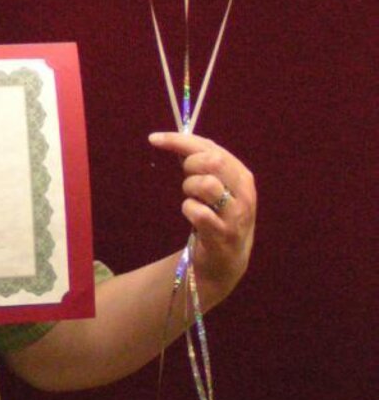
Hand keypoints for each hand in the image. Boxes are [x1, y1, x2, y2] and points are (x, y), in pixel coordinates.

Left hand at [149, 131, 256, 302]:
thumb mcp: (217, 187)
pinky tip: (192, 216)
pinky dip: (188, 209)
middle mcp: (244, 193)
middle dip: (190, 164)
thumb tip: (176, 140)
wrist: (226, 261)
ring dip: (189, 188)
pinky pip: (198, 212)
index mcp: (242, 176)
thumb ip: (203, 164)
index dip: (180, 140)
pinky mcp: (222, 235)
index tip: (154, 138)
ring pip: (207, 184)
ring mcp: (235, 215)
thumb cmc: (217, 216)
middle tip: (185, 176)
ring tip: (192, 197)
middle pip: (213, 161)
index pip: (211, 147)